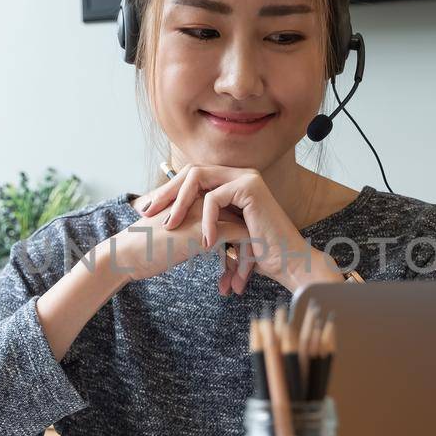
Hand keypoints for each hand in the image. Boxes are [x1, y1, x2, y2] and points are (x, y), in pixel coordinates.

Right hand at [104, 192, 251, 288]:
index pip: (231, 213)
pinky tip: (234, 284)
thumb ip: (194, 232)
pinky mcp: (206, 229)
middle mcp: (204, 199)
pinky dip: (245, 261)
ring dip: (247, 260)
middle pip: (242, 220)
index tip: (233, 267)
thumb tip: (213, 244)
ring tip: (238, 285)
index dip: (237, 242)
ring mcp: (206, 212)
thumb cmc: (145, 249)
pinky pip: (243, 239)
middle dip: (247, 251)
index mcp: (196, 197)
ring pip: (247, 229)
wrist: (126, 255)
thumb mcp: (176, 235)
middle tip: (242, 278)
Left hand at [134, 165, 344, 293]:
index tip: (147, 211)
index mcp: (230, 181)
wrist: (288, 263)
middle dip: (166, 192)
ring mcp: (245, 177)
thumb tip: (168, 222)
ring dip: (179, 203)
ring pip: (197, 179)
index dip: (167, 192)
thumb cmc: (258, 254)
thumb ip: (203, 223)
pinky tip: (205, 242)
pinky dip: (205, 220)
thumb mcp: (223, 235)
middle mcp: (238, 174)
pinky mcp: (250, 188)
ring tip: (171, 228)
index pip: (191, 177)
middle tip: (147, 213)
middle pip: (190, 172)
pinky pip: (213, 198)